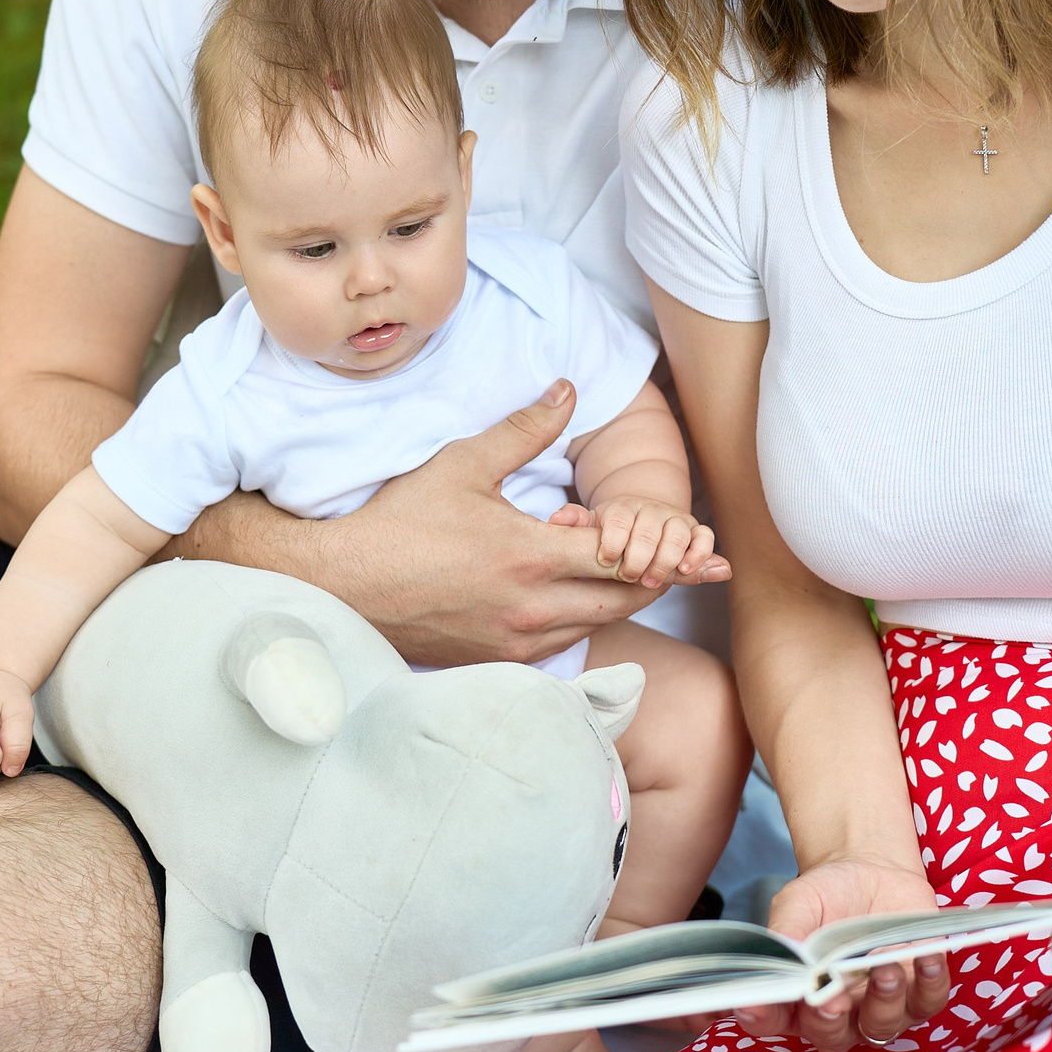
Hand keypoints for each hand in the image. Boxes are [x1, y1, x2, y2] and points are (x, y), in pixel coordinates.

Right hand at [192, 382, 663, 665]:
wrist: (342, 587)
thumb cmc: (399, 522)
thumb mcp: (464, 465)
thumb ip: (525, 429)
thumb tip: (568, 390)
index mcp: (533, 556)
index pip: (625, 560)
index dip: (671, 554)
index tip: (709, 553)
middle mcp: (533, 608)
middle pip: (624, 600)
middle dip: (656, 578)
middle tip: (685, 562)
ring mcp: (516, 642)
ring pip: (595, 625)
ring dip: (616, 599)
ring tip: (624, 571)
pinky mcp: (497, 661)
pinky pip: (560, 645)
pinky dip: (579, 620)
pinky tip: (570, 597)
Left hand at [544, 495, 726, 588]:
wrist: (638, 521)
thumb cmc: (609, 533)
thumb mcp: (588, 528)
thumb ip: (574, 523)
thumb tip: (557, 518)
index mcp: (623, 508)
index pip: (620, 519)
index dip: (613, 542)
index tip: (606, 561)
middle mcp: (652, 509)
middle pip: (649, 531)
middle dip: (639, 558)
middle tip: (629, 577)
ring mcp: (676, 519)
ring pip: (678, 534)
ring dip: (666, 561)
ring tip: (651, 582)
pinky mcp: (695, 532)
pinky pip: (705, 537)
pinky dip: (700, 554)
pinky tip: (686, 571)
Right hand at [734, 856, 948, 1051]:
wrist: (871, 874)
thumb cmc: (827, 894)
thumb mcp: (799, 902)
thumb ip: (788, 928)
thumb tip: (784, 950)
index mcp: (796, 997)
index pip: (771, 1019)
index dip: (761, 1016)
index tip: (755, 1004)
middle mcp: (836, 1014)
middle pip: (829, 1034)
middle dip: (829, 1019)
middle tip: (832, 998)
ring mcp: (878, 1009)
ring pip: (880, 1025)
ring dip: (883, 1000)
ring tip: (885, 968)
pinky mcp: (919, 994)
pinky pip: (928, 1001)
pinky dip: (930, 982)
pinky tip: (928, 957)